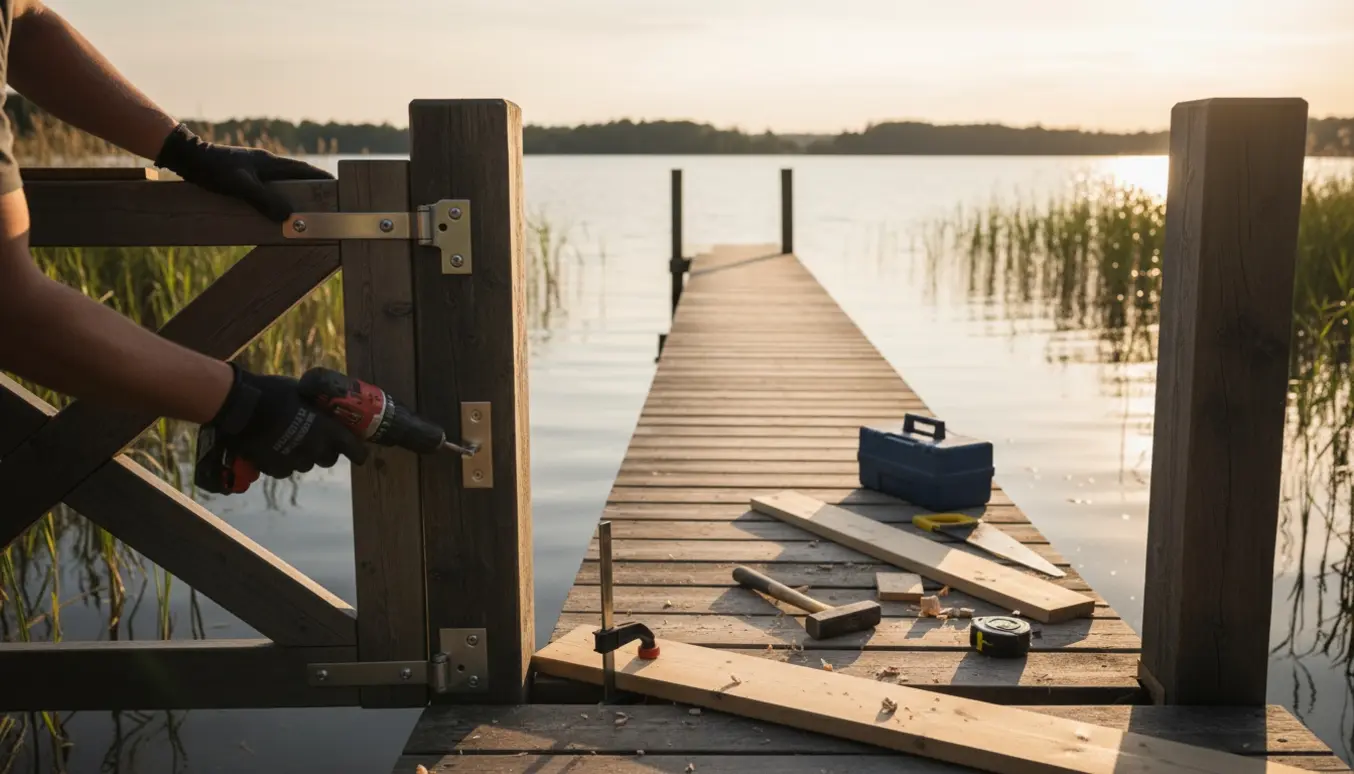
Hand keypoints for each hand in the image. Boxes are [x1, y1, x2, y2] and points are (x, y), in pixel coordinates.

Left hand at [153, 123, 333, 221]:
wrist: (187, 157)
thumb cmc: (213, 168)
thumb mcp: (240, 186)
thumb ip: (265, 200)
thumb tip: (289, 217)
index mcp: (271, 163)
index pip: (306, 171)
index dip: (324, 179)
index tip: (340, 188)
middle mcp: (267, 165)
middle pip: (298, 178)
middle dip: (314, 190)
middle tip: (327, 205)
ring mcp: (256, 170)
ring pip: (284, 184)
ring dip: (295, 195)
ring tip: (305, 213)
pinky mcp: (245, 176)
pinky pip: (270, 189)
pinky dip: (278, 199)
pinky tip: (276, 210)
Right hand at [205, 363, 368, 480]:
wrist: (240, 406)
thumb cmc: (274, 393)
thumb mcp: (303, 392)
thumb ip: (317, 405)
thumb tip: (323, 404)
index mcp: (327, 431)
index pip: (353, 450)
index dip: (358, 453)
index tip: (360, 455)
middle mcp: (314, 450)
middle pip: (328, 459)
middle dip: (326, 451)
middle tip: (318, 440)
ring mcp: (294, 462)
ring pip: (306, 464)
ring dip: (303, 455)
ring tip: (291, 441)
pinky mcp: (274, 468)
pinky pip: (285, 469)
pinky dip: (283, 461)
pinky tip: (275, 448)